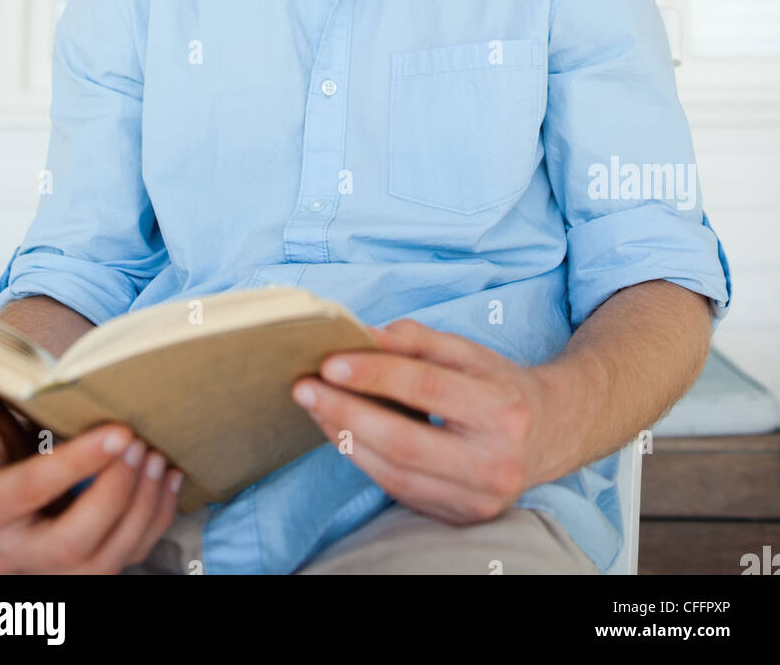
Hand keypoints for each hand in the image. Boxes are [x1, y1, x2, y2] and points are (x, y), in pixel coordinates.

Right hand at [0, 382, 183, 573]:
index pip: (32, 491)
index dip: (77, 463)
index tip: (119, 431)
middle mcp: (16, 551)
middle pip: (74, 542)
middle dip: (116, 492)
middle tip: (140, 444)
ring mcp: (54, 567)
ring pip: (108, 558)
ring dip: (143, 506)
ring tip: (157, 456)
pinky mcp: (88, 566)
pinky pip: (131, 555)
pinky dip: (158, 517)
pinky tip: (168, 477)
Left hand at [291, 319, 554, 524]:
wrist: (549, 435)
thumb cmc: (501, 386)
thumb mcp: (468, 351)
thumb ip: (416, 339)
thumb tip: (361, 335)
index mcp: (504, 411)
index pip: (427, 389)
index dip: (374, 374)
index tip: (329, 362)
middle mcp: (495, 463)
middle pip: (403, 441)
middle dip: (346, 413)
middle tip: (304, 388)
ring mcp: (477, 500)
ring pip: (393, 472)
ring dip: (345, 438)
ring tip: (315, 406)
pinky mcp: (459, 518)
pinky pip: (398, 488)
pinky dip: (364, 459)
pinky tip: (341, 431)